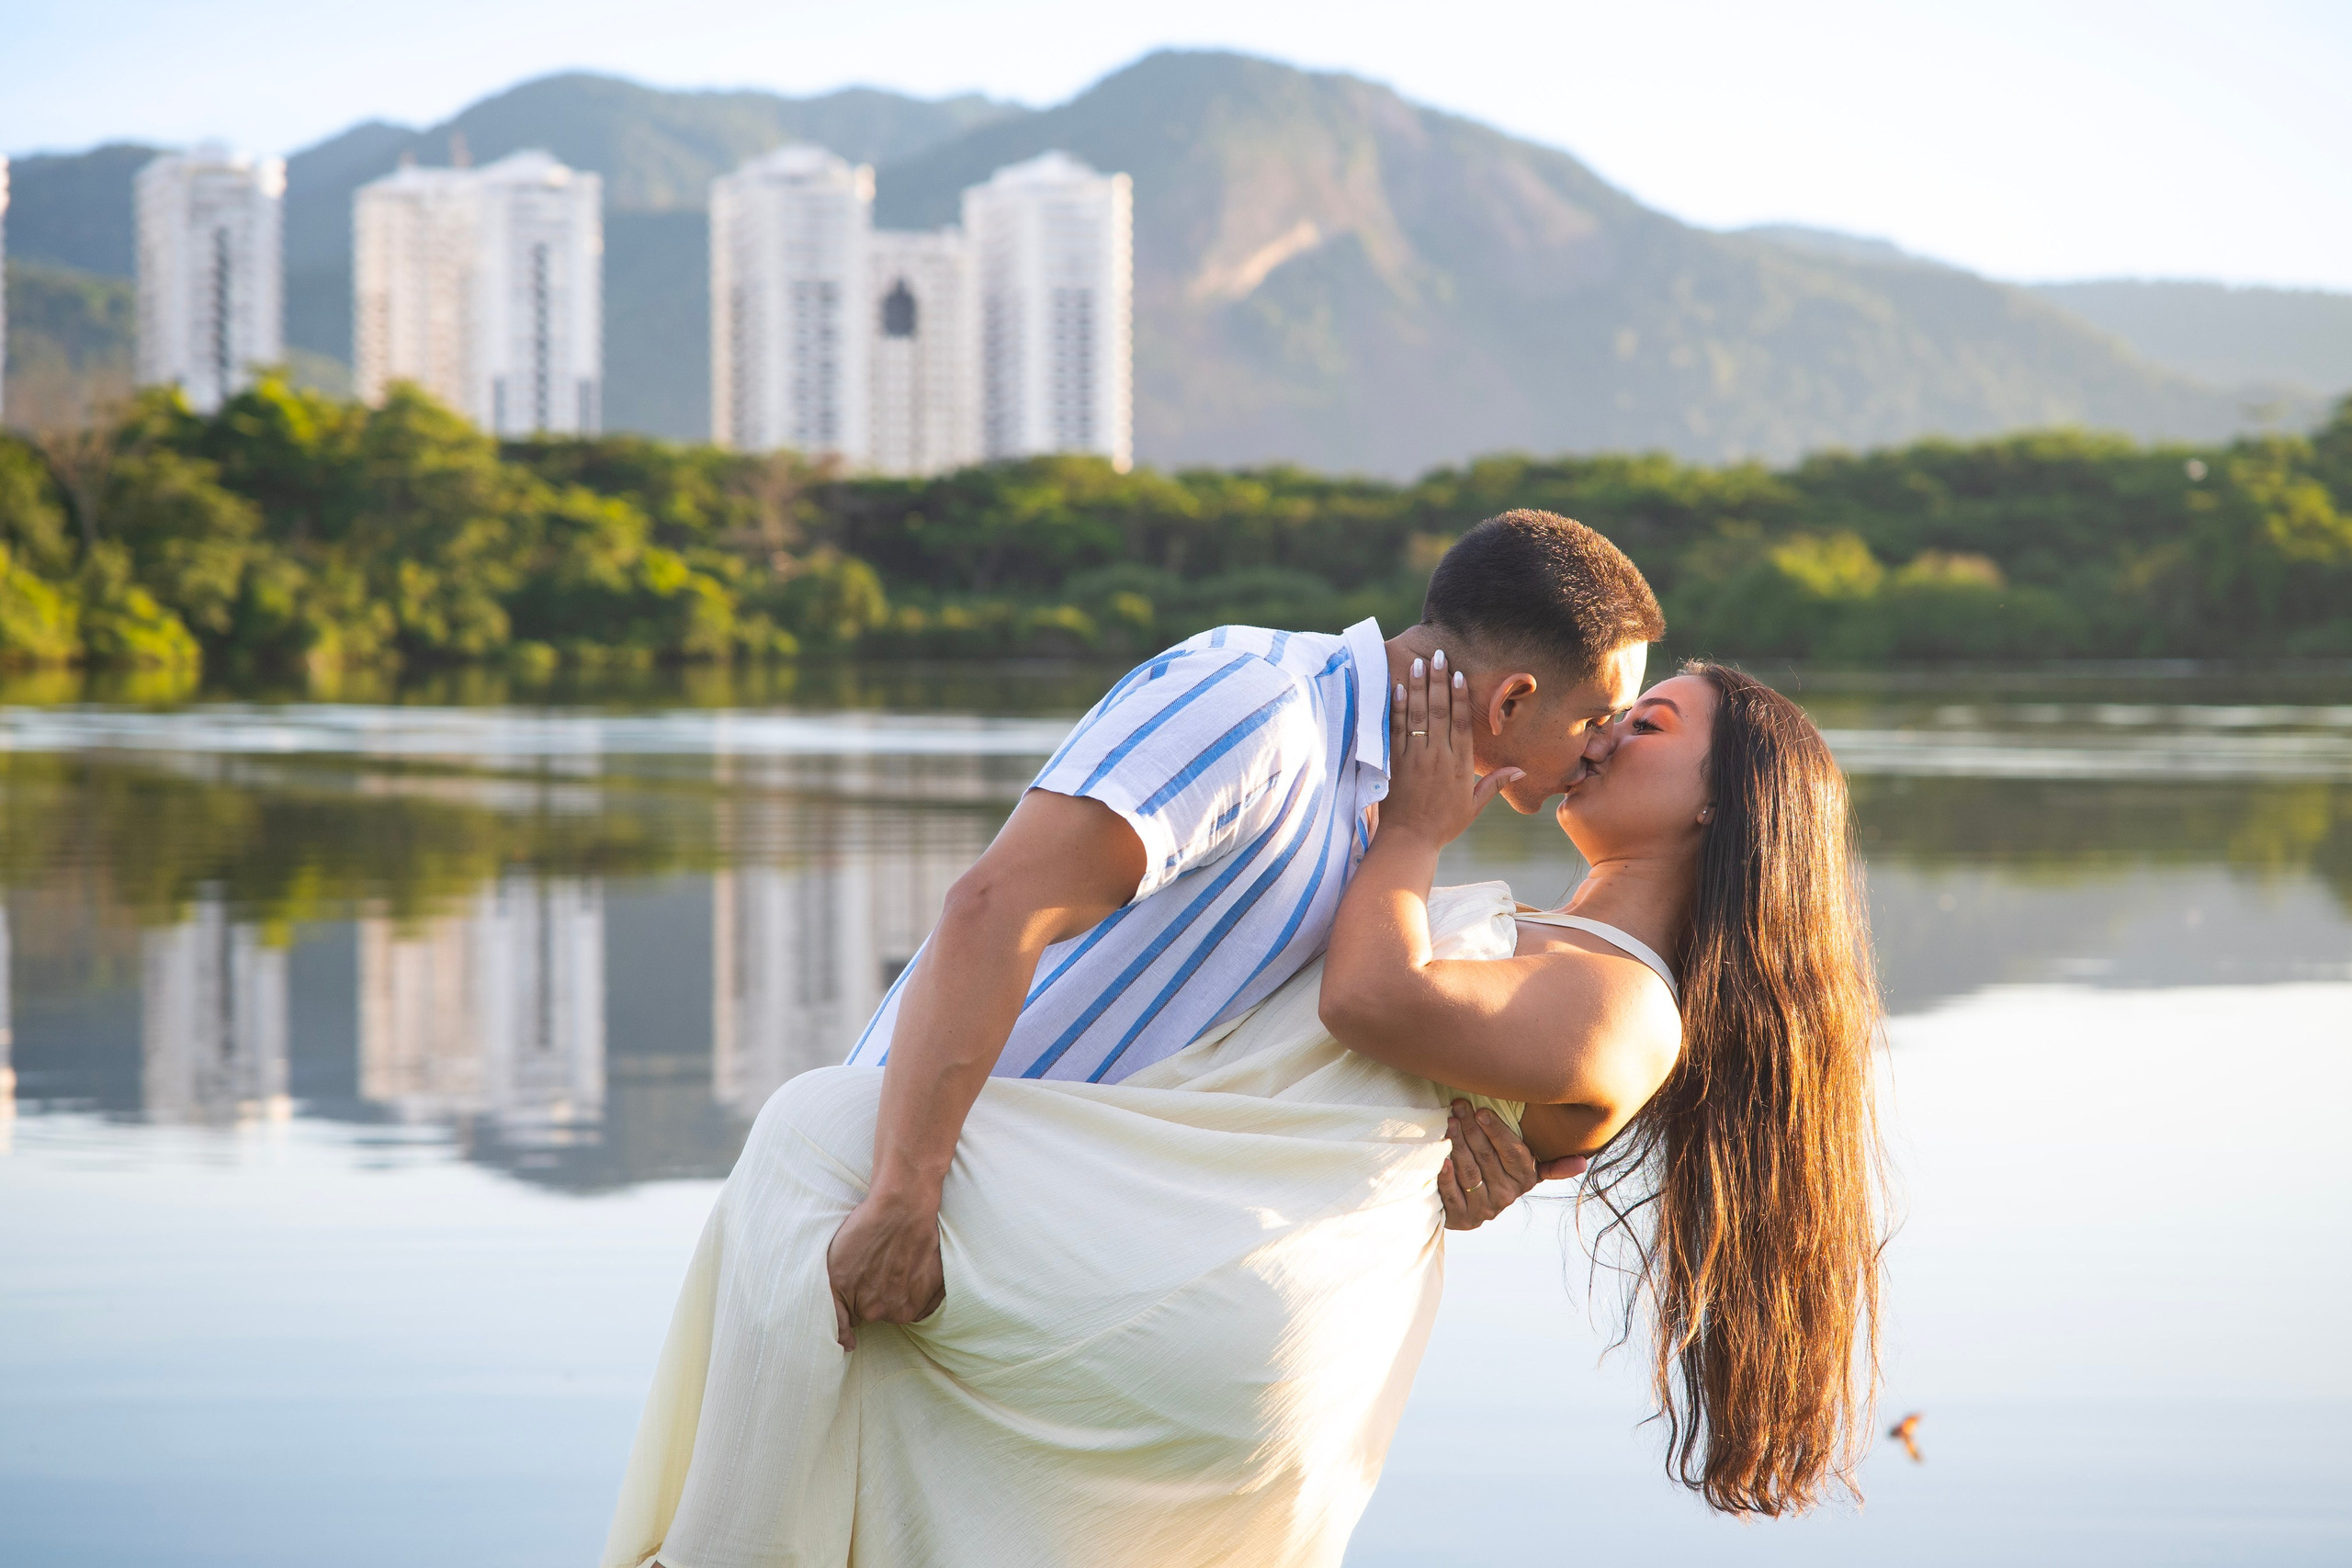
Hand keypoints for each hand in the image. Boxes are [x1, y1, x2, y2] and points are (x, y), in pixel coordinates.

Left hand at [824, 1186, 946, 1350]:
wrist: (902, 1207)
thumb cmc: (866, 1229)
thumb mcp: (833, 1267)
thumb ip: (836, 1311)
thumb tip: (847, 1344)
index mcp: (862, 1307)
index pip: (852, 1320)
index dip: (854, 1301)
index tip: (859, 1291)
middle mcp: (885, 1310)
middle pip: (876, 1312)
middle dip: (874, 1294)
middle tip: (877, 1263)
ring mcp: (910, 1303)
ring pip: (898, 1308)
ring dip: (897, 1291)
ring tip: (895, 1261)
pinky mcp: (932, 1293)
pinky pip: (922, 1305)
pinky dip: (918, 1290)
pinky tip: (912, 1266)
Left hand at [1384, 649, 1522, 852]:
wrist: (1409, 840)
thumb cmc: (1443, 824)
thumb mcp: (1473, 806)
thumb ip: (1495, 784)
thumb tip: (1520, 770)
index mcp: (1459, 765)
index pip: (1462, 723)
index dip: (1460, 697)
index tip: (1458, 674)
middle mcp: (1437, 757)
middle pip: (1438, 712)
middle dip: (1437, 681)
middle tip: (1436, 655)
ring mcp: (1414, 758)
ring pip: (1416, 715)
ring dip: (1416, 687)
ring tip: (1417, 663)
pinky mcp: (1395, 762)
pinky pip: (1396, 730)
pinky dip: (1396, 708)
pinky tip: (1396, 689)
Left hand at [1437, 1099, 1588, 1229]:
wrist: (1468, 1205)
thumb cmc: (1497, 1173)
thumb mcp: (1524, 1168)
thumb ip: (1551, 1164)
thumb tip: (1583, 1162)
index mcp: (1525, 1180)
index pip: (1513, 1153)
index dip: (1497, 1131)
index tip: (1481, 1111)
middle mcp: (1506, 1196)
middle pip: (1487, 1158)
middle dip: (1472, 1129)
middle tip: (1458, 1107)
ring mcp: (1483, 1208)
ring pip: (1470, 1172)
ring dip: (1458, 1144)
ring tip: (1449, 1122)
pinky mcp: (1462, 1218)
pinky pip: (1453, 1193)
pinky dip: (1446, 1175)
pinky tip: (1442, 1157)